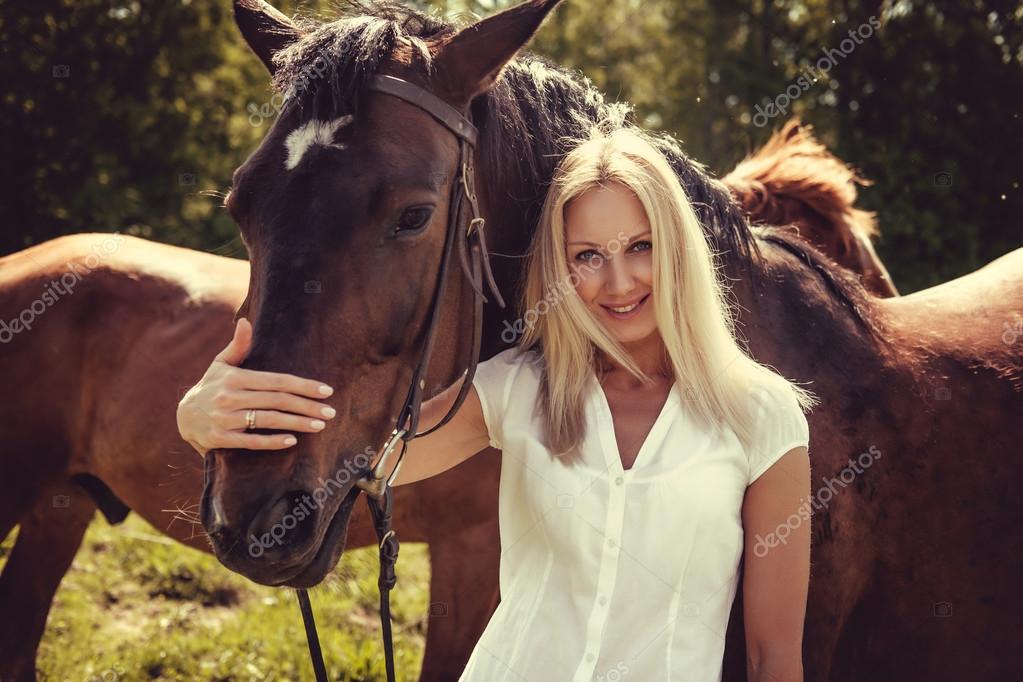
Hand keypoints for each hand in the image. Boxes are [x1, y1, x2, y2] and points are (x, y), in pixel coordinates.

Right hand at [176, 317, 336, 456]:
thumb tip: (246, 321)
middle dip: (307, 406)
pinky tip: (292, 441)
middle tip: (330, 412)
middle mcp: (229, 397)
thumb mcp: (221, 364)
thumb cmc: (211, 387)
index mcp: (235, 377)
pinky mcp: (220, 439)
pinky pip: (251, 441)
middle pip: (277, 401)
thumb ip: (238, 346)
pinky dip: (272, 441)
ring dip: (296, 423)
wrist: (183, 417)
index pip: (277, 381)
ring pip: (267, 420)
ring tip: (319, 425)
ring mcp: (224, 419)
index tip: (326, 391)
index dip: (303, 386)